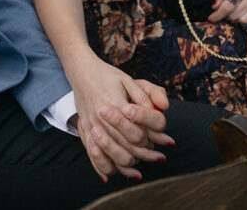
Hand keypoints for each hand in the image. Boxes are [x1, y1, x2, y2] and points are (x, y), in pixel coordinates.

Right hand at [67, 53, 173, 180]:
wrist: (82, 72)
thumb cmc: (109, 76)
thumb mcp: (130, 81)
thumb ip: (147, 96)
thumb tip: (164, 108)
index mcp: (115, 104)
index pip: (137, 132)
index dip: (152, 139)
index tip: (164, 141)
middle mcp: (101, 117)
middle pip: (125, 146)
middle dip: (144, 154)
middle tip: (159, 157)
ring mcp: (91, 125)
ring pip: (110, 155)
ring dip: (127, 165)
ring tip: (140, 170)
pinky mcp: (84, 130)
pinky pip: (92, 155)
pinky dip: (104, 167)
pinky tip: (113, 174)